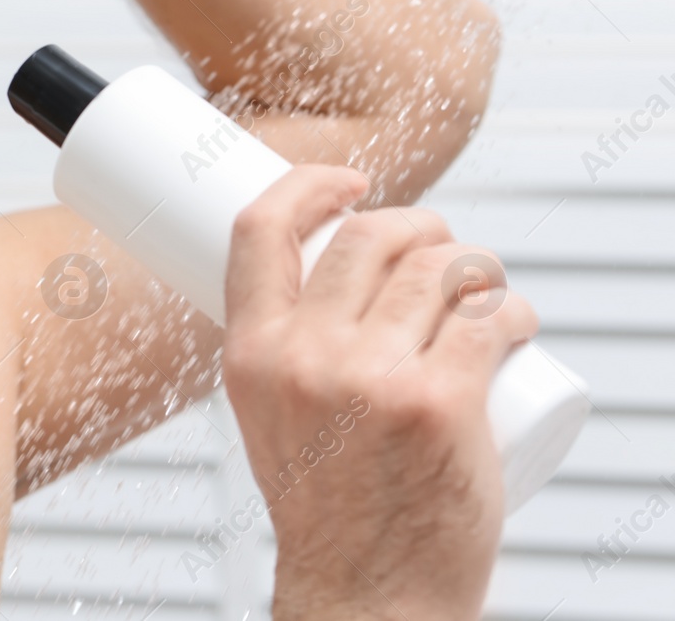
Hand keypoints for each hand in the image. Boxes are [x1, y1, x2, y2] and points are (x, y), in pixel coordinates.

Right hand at [222, 165, 536, 620]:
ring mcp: (371, 378)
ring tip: (485, 295)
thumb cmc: (326, 506)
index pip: (261, 231)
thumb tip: (332, 272)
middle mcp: (304, 359)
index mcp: (251, 355)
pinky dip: (513, 308)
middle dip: (419, 225)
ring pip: (438, 269)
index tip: (346, 184)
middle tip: (440, 248)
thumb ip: (284, 343)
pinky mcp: (439, 402)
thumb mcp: (266, 411)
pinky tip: (515, 323)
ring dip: (476, 266)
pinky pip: (488, 317)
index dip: (308, 187)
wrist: (364, 591)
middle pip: (368, 236)